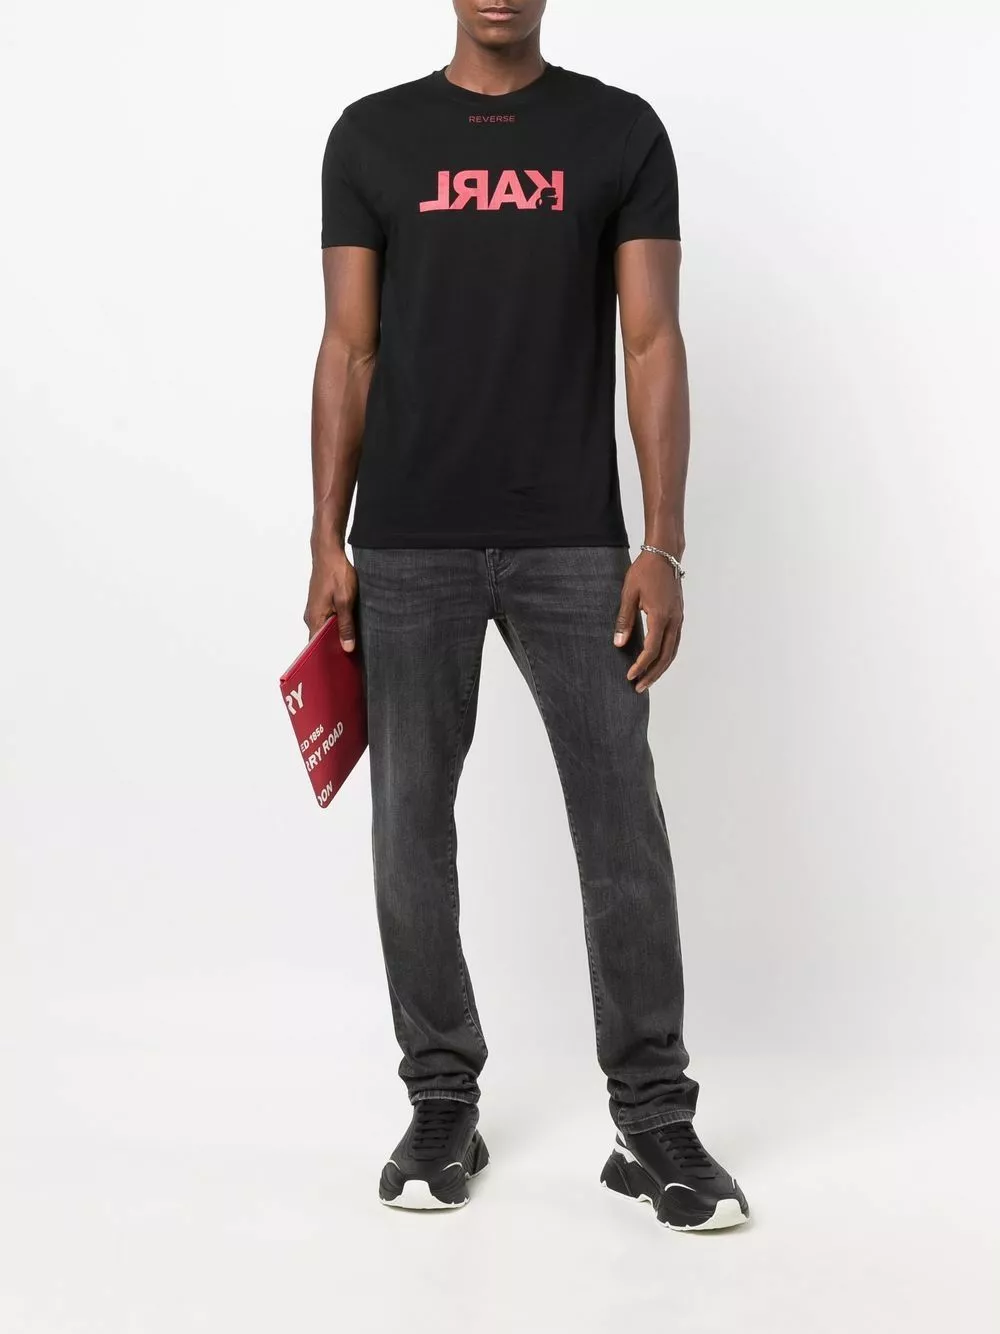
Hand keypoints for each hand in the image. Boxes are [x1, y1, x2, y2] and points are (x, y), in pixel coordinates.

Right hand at [304, 545, 357, 649]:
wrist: (329, 552)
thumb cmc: (336, 573)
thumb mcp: (346, 601)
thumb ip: (346, 625)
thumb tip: (347, 648)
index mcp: (315, 618)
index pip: (316, 648)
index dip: (328, 658)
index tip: (340, 667)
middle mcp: (311, 616)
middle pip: (322, 640)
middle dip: (335, 649)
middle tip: (352, 658)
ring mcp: (315, 610)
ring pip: (326, 630)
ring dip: (338, 636)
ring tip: (354, 644)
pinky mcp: (321, 604)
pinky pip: (328, 621)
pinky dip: (338, 626)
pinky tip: (351, 626)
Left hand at [613, 550, 683, 691]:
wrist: (664, 554)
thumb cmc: (644, 571)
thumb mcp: (628, 594)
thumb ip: (624, 620)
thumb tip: (618, 644)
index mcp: (661, 617)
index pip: (652, 650)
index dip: (640, 666)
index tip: (629, 676)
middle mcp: (674, 621)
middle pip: (666, 657)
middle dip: (653, 674)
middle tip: (639, 688)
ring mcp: (679, 618)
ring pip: (673, 651)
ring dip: (661, 668)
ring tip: (648, 680)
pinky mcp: (679, 615)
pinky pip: (675, 642)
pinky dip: (667, 656)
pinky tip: (658, 661)